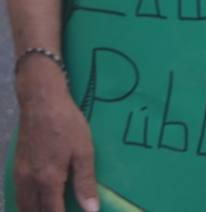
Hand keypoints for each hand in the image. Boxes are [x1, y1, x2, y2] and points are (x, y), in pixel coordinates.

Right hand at [14, 65, 99, 211]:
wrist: (41, 102)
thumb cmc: (67, 124)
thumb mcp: (84, 151)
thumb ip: (85, 182)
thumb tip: (91, 210)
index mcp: (48, 180)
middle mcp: (29, 181)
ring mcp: (19, 174)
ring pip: (22, 204)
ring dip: (33, 211)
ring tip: (49, 210)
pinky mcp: (15, 166)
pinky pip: (17, 193)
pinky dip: (25, 202)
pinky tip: (36, 200)